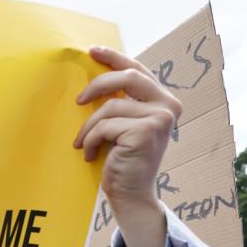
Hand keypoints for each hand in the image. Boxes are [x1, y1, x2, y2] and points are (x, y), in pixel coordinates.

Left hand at [74, 46, 181, 210]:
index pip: (138, 70)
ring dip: (89, 127)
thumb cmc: (123, 161)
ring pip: (109, 107)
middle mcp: (168, 106)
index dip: (114, 57)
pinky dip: (90, 140)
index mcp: (165, 100)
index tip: (92, 51)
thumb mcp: (125, 125)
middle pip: (127, 78)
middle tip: (78, 101)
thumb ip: (123, 102)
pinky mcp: (144, 132)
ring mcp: (159, 118)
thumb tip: (97, 78)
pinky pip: (104, 125)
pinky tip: (89, 155)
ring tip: (83, 144)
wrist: (131, 195)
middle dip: (97, 85)